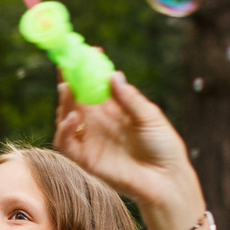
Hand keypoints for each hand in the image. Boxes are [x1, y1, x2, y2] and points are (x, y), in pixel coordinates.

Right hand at [52, 75, 204, 223]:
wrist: (167, 179)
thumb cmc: (163, 146)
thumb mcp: (150, 117)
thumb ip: (130, 99)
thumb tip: (113, 75)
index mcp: (113, 108)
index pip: (93, 83)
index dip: (87, 67)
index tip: (87, 50)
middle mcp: (98, 122)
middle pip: (74, 96)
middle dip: (68, 79)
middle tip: (66, 65)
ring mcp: (90, 139)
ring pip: (65, 116)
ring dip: (62, 102)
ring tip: (68, 89)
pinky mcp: (86, 159)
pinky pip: (66, 143)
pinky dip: (64, 129)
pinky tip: (72, 118)